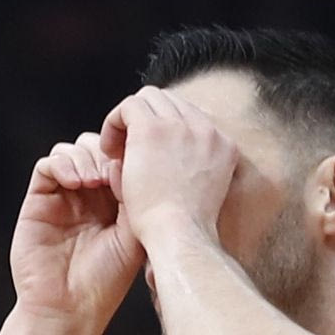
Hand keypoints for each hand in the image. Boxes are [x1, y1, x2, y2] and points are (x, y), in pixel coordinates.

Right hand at [10, 132, 144, 330]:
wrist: (70, 307)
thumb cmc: (106, 280)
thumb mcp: (133, 235)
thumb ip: (134, 197)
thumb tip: (129, 160)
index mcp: (116, 202)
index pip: (121, 160)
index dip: (128, 155)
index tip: (139, 168)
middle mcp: (90, 196)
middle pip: (96, 148)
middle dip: (106, 152)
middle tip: (114, 174)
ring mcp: (63, 196)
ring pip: (72, 151)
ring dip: (85, 157)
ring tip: (95, 180)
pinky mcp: (39, 200)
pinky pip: (47, 165)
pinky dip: (62, 164)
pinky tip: (75, 182)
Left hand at [99, 87, 237, 245]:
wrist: (180, 236)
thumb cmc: (185, 231)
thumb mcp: (200, 196)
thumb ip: (191, 171)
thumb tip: (166, 162)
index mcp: (224, 146)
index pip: (190, 118)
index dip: (165, 131)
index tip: (150, 156)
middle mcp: (207, 129)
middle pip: (170, 103)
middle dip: (147, 121)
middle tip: (130, 152)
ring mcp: (182, 126)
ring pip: (149, 98)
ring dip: (130, 121)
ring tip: (118, 152)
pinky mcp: (152, 128)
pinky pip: (128, 106)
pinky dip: (114, 123)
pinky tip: (110, 151)